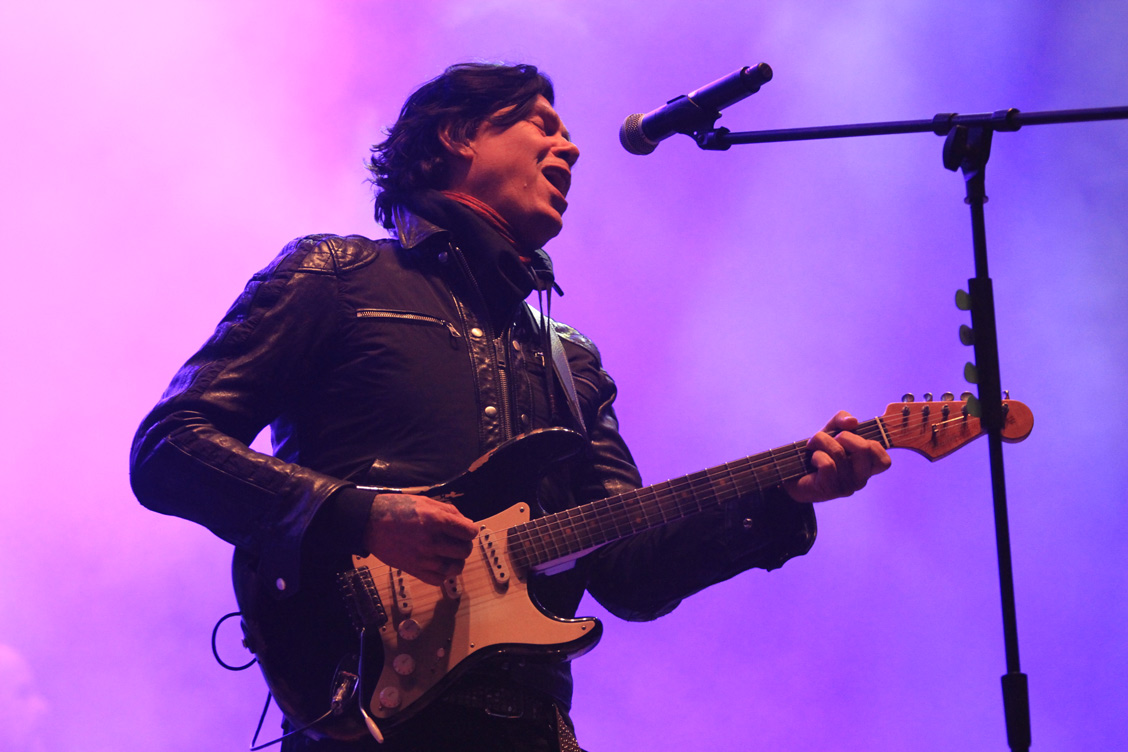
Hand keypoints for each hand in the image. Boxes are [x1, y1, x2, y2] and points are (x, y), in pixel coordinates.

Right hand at [362, 493, 478, 585]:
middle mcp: (431, 540)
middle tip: (457, 541)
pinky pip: (438, 580)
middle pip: (464, 550)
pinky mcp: (413, 570)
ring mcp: (423, 558)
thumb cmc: (397, 508)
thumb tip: (467, 524)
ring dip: (457, 561)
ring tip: (450, 555)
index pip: (469, 532)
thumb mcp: (426, 502)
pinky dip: (443, 575)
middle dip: (464, 545)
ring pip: (455, 568)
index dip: (470, 530)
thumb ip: (450, 512)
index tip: (466, 530)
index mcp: (436, 520)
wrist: (370, 522)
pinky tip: (440, 565)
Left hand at [785, 411, 891, 502]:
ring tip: (813, 446)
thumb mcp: (832, 430)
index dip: (870, 441)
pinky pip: (827, 464)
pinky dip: (816, 455)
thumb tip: (853, 422)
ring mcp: (847, 486)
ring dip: (821, 441)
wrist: (792, 472)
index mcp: (867, 468)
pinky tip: (812, 461)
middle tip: (831, 439)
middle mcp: (861, 479)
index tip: (851, 438)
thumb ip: (843, 420)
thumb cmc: (818, 451)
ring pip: (839, 453)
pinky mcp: (829, 489)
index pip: (884, 460)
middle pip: (865, 448)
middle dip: (843, 435)